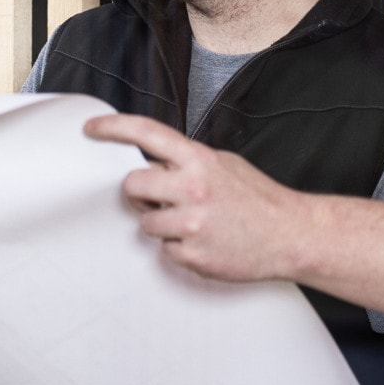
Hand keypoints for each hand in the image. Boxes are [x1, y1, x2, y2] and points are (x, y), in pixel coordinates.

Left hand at [83, 114, 310, 282]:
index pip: (146, 133)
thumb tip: (154, 163)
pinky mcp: (194, 256)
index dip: (113, 128)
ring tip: (193, 224)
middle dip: (140, 193)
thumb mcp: (225, 165)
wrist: (291, 236)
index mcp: (200, 160)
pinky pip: (165, 251)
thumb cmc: (259, 200)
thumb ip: (188, 162)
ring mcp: (192, 224)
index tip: (91, 130)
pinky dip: (179, 248)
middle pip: (132, 185)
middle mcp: (193, 189)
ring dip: (161, 224)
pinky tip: (205, 242)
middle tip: (159, 198)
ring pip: (145, 223)